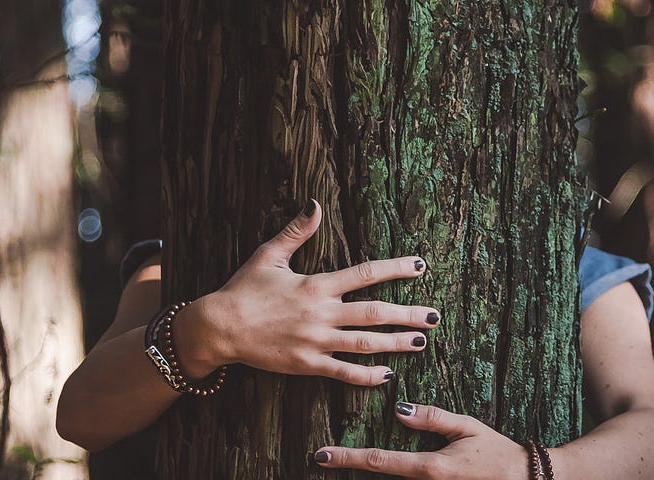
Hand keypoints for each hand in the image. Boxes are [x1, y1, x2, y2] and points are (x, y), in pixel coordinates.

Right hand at [173, 199, 440, 385]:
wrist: (219, 328)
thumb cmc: (243, 289)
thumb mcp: (269, 254)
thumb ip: (297, 231)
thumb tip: (315, 203)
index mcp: (316, 285)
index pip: (365, 274)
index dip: (395, 269)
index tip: (420, 266)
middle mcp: (321, 314)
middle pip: (374, 313)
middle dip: (407, 314)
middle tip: (434, 317)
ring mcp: (316, 342)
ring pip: (365, 344)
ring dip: (395, 343)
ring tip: (420, 342)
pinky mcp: (307, 365)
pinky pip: (343, 372)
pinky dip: (366, 375)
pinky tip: (386, 375)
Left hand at [313, 402, 527, 479]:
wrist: (522, 479)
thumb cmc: (495, 452)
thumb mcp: (467, 428)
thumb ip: (433, 418)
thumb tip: (400, 408)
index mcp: (430, 467)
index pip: (379, 461)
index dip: (347, 458)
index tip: (321, 455)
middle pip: (378, 478)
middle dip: (351, 469)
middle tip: (324, 458)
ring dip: (369, 471)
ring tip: (343, 460)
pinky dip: (391, 475)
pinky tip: (375, 466)